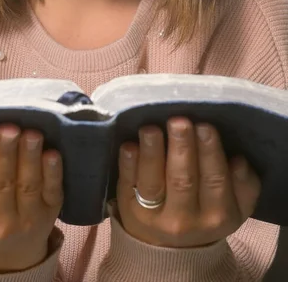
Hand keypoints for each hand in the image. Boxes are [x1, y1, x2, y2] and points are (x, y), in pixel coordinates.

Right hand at [0, 125, 62, 272]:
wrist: (5, 250)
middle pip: (0, 183)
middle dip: (4, 153)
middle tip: (8, 128)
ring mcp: (26, 218)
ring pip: (28, 184)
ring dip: (30, 157)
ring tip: (31, 133)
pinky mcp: (49, 212)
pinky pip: (52, 190)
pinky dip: (53, 172)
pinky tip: (51, 152)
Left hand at [116, 117, 260, 247]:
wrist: (171, 251)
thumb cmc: (205, 212)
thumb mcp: (235, 207)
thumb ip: (244, 186)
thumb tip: (239, 161)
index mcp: (218, 215)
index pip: (215, 180)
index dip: (210, 153)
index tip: (205, 126)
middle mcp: (185, 219)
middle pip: (183, 179)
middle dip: (181, 148)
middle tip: (179, 121)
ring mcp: (153, 216)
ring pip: (153, 182)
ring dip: (151, 153)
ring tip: (150, 129)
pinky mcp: (128, 208)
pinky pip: (127, 184)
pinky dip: (127, 164)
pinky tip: (129, 145)